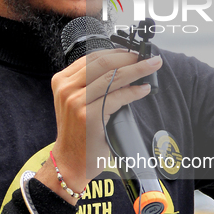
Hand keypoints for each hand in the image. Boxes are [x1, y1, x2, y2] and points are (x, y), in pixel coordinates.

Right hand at [36, 49, 162, 202]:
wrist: (70, 162)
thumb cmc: (78, 133)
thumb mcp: (77, 102)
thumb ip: (92, 84)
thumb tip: (124, 68)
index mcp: (61, 81)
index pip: (92, 58)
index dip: (117, 52)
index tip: (134, 52)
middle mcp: (66, 88)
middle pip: (103, 63)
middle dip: (130, 58)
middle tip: (149, 57)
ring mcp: (76, 102)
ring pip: (113, 77)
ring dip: (137, 70)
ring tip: (152, 66)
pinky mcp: (88, 116)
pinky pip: (117, 97)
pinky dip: (134, 92)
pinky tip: (144, 89)